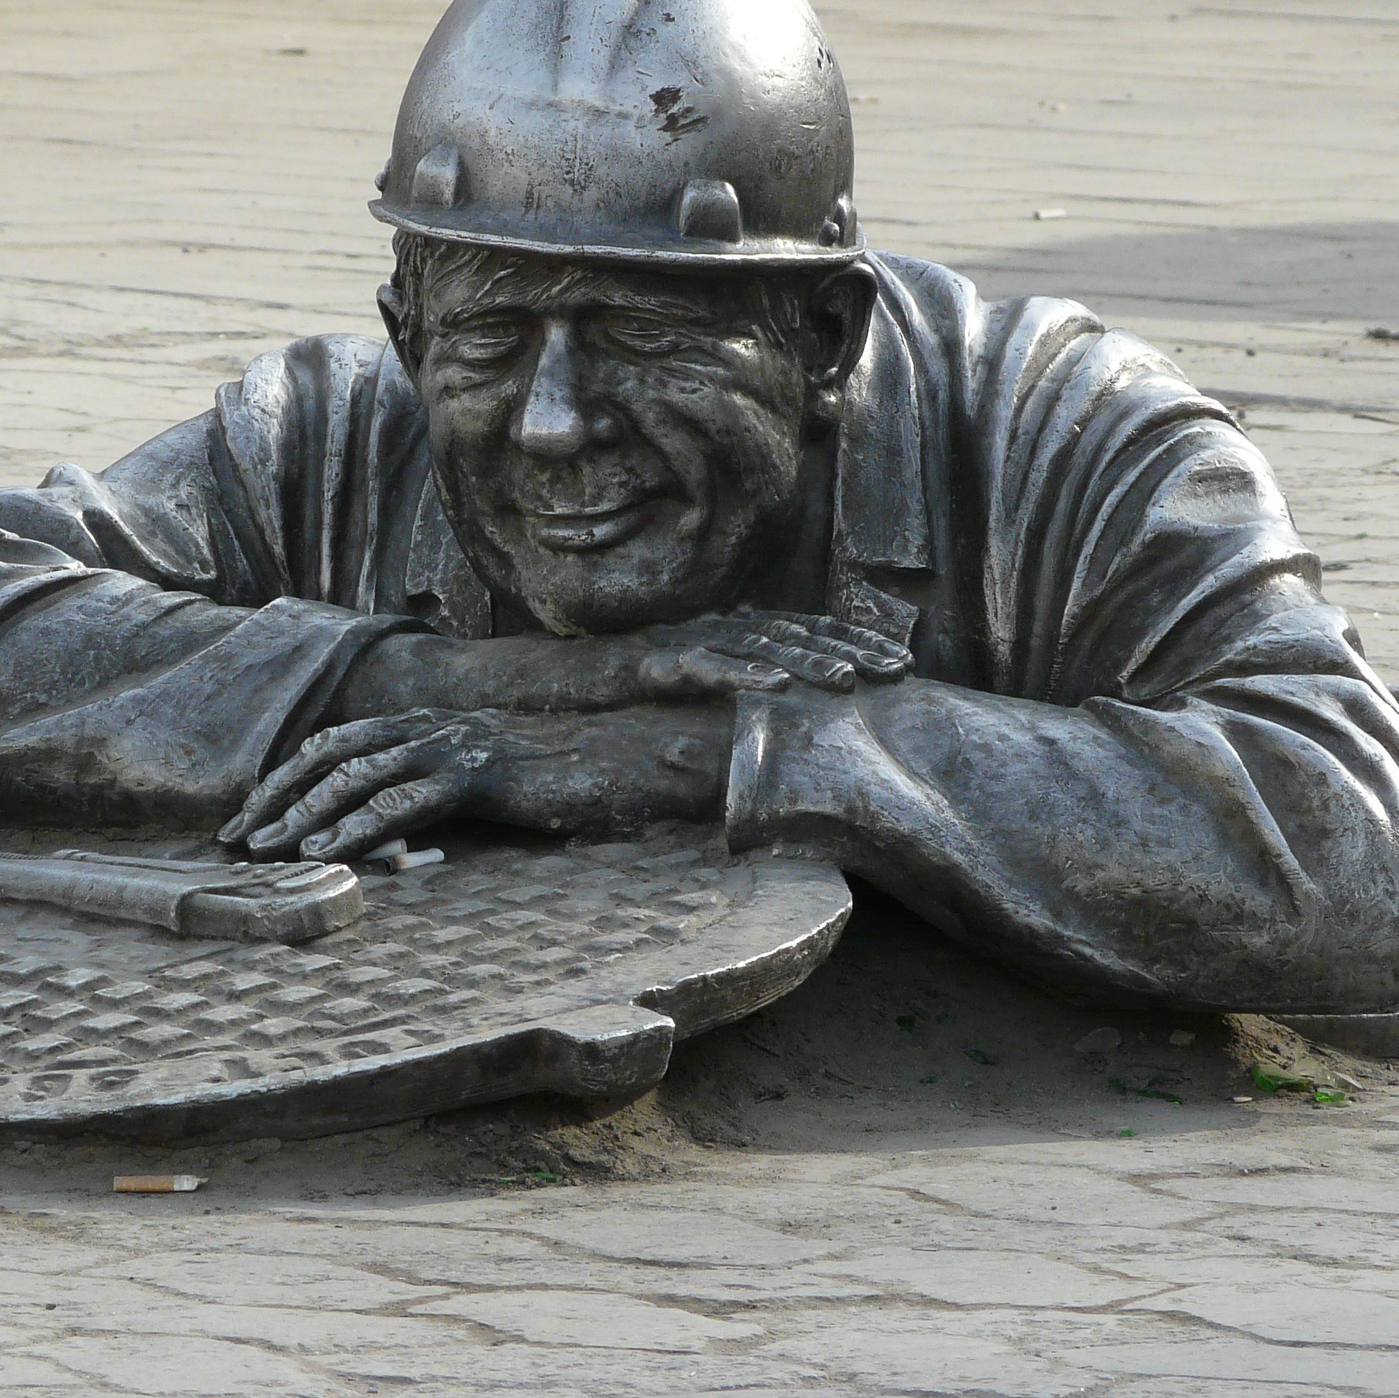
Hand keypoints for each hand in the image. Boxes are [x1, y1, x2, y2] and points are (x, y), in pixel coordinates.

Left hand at [217, 705, 727, 862]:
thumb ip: (436, 796)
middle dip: (277, 797)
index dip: (288, 779)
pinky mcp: (478, 773)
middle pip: (331, 754)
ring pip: (358, 776)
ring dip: (304, 816)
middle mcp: (432, 724)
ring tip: (266, 853)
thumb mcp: (484, 784)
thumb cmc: (558, 779)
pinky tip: (326, 854)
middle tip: (236, 840)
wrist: (626, 760)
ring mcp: (454, 744)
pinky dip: (356, 827)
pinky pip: (404, 801)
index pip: (337, 744)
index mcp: (428, 723)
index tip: (250, 818)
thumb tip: (388, 837)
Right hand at [332, 610, 910, 721]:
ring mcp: (661, 645)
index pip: (790, 643)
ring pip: (748, 642)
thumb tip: (768, 763)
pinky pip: (690, 663)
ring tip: (854, 676)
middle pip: (785, 634)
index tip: (900, 667)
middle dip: (844, 646)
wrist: (498, 707)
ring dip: (806, 657)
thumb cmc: (581, 725)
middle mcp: (690, 638)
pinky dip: (735, 671)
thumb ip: (710, 733)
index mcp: (706, 651)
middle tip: (900, 665)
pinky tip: (775, 686)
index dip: (845, 649)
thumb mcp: (662, 731)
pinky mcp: (630, 663)